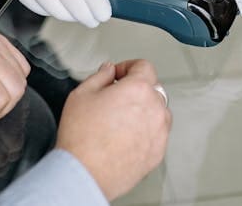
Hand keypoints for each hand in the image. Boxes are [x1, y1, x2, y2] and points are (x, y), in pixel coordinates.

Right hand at [0, 0, 126, 26]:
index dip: (99, 7)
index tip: (105, 13)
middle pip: (73, 4)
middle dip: (87, 16)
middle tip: (95, 18)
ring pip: (53, 9)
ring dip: (69, 16)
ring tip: (78, 14)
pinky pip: (33, 4)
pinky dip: (47, 10)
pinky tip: (56, 7)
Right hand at [56, 60, 170, 200]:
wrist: (85, 174)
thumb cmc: (81, 137)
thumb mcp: (81, 94)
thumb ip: (100, 76)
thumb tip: (109, 70)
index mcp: (138, 89)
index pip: (144, 66)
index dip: (127, 67)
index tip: (118, 75)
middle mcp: (155, 109)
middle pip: (152, 89)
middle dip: (135, 89)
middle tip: (115, 98)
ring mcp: (159, 132)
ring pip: (158, 112)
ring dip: (144, 111)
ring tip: (119, 121)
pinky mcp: (158, 152)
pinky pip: (157, 134)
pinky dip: (145, 132)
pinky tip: (124, 138)